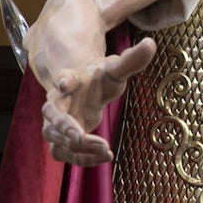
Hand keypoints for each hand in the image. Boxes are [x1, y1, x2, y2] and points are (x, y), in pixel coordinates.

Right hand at [40, 37, 156, 165]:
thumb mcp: (116, 69)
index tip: (65, 82)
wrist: (85, 89)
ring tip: (104, 149)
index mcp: (70, 80)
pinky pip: (65, 153)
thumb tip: (151, 43)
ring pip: (55, 140)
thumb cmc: (99, 78)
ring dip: (76, 148)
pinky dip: (83, 159)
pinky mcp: (62, 139)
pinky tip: (106, 157)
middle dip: (64, 127)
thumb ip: (131, 60)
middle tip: (80, 136)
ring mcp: (57, 123)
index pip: (63, 78)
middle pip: (51, 116)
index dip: (64, 80)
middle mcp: (58, 102)